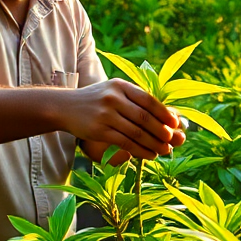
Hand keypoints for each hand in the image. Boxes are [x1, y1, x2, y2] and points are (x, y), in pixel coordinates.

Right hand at [58, 79, 181, 160]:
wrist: (64, 107)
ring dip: (154, 143)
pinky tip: (149, 155)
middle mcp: (114, 98)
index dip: (164, 112)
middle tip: (173, 140)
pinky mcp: (99, 130)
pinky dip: (140, 150)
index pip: (148, 99)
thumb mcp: (113, 91)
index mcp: (121, 85)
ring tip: (165, 150)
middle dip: (162, 131)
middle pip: (144, 117)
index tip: (176, 123)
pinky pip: (125, 143)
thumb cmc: (95, 100)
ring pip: (136, 132)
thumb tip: (165, 116)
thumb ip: (135, 100)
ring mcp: (106, 114)